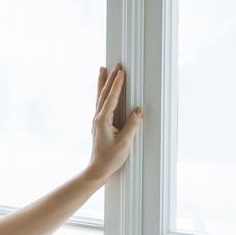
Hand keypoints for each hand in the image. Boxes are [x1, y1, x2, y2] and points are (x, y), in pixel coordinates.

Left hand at [86, 63, 143, 182]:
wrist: (98, 170)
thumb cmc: (111, 158)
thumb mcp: (124, 142)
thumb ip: (132, 125)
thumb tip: (139, 109)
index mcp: (102, 121)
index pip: (111, 98)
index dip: (117, 85)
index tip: (122, 71)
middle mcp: (98, 118)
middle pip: (103, 94)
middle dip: (110, 78)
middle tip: (115, 64)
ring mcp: (97, 121)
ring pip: (100, 97)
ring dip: (102, 83)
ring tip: (103, 69)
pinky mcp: (99, 125)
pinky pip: (101, 104)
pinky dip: (102, 94)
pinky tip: (104, 91)